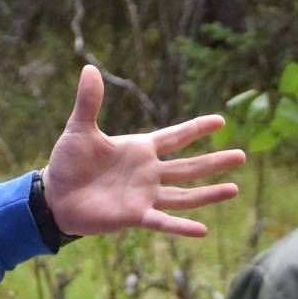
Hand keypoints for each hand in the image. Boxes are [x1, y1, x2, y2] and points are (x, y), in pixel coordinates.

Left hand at [42, 65, 245, 237]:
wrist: (55, 196)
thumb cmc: (68, 163)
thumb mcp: (79, 129)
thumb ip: (89, 102)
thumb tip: (89, 68)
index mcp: (140, 149)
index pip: (175, 136)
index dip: (197, 128)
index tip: (221, 121)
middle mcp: (148, 173)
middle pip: (189, 167)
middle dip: (215, 161)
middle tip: (242, 155)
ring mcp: (144, 195)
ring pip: (184, 195)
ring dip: (209, 193)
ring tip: (234, 188)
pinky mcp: (134, 216)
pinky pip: (163, 222)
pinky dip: (182, 227)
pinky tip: (204, 230)